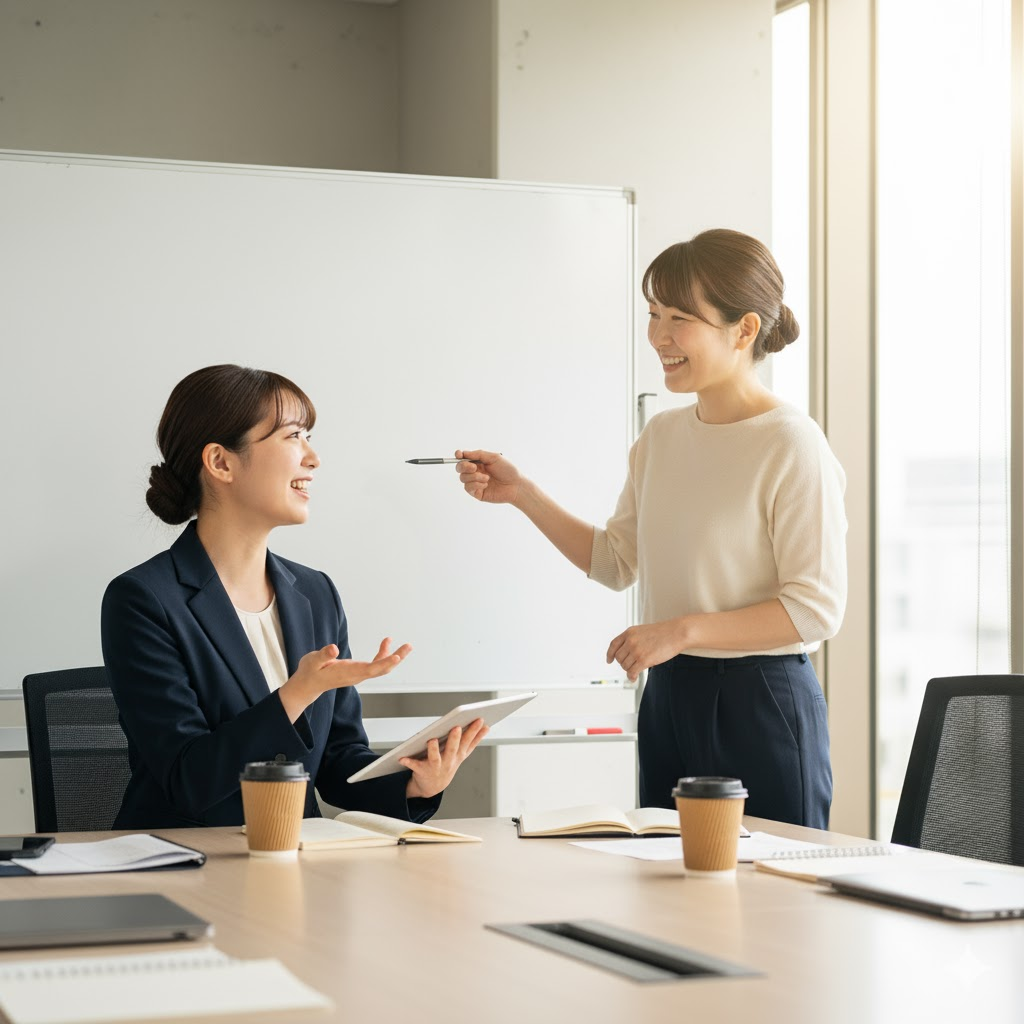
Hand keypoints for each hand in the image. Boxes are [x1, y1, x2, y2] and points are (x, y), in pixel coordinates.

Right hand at [279, 638, 410, 722]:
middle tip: (408, 646)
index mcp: (348, 672)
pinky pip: (375, 664)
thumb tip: (333, 648)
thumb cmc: (310, 672)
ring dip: (394, 656)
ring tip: (406, 645)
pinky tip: (385, 643)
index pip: (370, 669)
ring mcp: (359, 674)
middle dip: (396, 658)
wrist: (308, 685)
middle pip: (382, 669)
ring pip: (381, 666)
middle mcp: (357, 675)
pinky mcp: (358, 671)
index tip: (396, 657)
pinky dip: (382, 654)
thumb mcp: (313, 661)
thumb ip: (323, 655)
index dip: (384, 663)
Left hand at [400, 718, 488, 799]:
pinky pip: (414, 765)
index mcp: (458, 755)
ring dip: (433, 749)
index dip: (475, 732)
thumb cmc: (447, 765)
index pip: (468, 742)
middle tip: (457, 727)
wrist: (432, 788)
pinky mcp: (421, 771)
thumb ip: (473, 740)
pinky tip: (402, 758)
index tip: (480, 720)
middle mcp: (448, 762)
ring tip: (431, 740)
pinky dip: (408, 761)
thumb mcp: (462, 754)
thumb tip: (487, 726)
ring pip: (435, 757)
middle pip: (453, 749)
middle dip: (455, 739)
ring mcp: (435, 767)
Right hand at [455, 449, 521, 504]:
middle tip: (474, 467)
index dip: (458, 456)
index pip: (463, 459)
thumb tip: (464, 453)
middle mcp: (475, 472)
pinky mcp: (477, 493)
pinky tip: (486, 485)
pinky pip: (468, 488)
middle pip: (459, 468)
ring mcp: (475, 483)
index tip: (458, 454)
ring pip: (463, 478)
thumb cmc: (508, 470)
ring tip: (487, 478)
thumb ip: (478, 454)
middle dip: (464, 466)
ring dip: (474, 477)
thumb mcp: (494, 457)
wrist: (516, 485)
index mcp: (479, 462)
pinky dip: (476, 485)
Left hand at [606, 619, 685, 682]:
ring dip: (629, 669)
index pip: (613, 645)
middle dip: (624, 663)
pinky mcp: (643, 660)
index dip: (610, 654)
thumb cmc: (663, 632)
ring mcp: (636, 650)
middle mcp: (630, 641)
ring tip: (636, 669)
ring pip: (625, 666)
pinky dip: (631, 677)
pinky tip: (633, 678)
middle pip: (619, 658)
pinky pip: (631, 672)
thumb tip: (627, 653)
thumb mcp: (643, 631)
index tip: (609, 660)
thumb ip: (633, 639)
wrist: (676, 633)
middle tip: (631, 665)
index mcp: (629, 632)